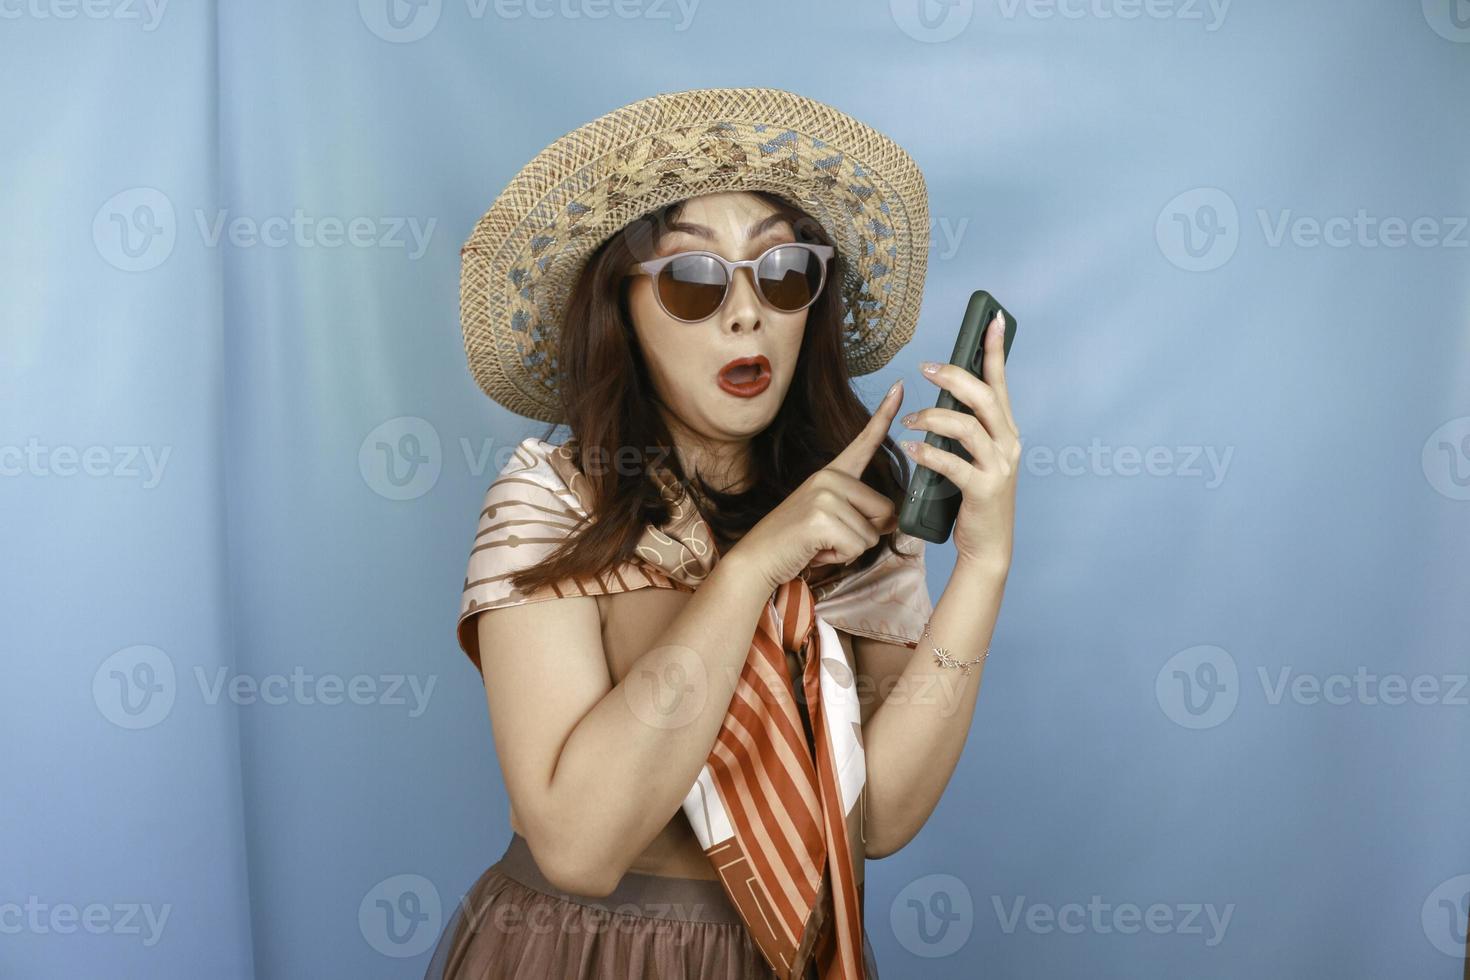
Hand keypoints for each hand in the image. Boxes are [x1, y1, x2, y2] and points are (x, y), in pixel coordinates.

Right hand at [729, 382, 905, 591]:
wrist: (757, 558)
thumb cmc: (796, 542)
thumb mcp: (833, 520)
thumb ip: (862, 513)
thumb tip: (893, 520)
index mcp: (832, 473)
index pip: (864, 441)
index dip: (885, 414)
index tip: (900, 386)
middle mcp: (830, 476)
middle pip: (886, 511)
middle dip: (865, 533)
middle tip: (830, 537)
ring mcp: (825, 495)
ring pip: (873, 533)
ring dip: (850, 549)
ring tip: (820, 543)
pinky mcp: (822, 518)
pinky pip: (858, 547)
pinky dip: (841, 558)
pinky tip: (816, 551)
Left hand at [900, 311, 1019, 571]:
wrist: (989, 547)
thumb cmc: (975, 498)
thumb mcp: (977, 457)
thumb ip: (967, 429)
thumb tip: (945, 396)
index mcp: (1006, 431)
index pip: (1000, 383)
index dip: (995, 350)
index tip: (990, 319)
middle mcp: (1008, 444)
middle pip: (984, 397)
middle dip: (954, 377)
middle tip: (924, 369)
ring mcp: (999, 467)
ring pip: (966, 427)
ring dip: (932, 418)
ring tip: (909, 421)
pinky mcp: (983, 490)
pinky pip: (952, 463)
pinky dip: (927, 453)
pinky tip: (909, 448)